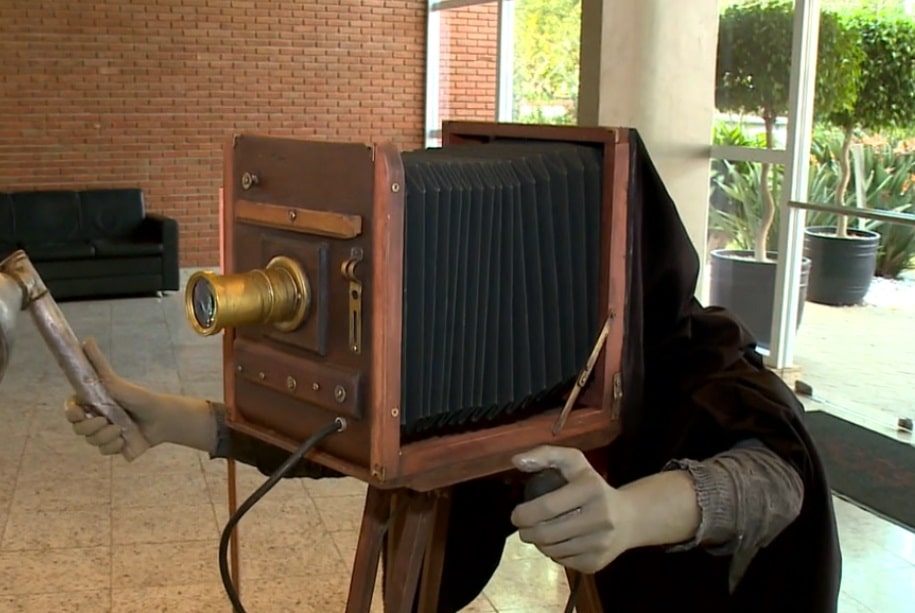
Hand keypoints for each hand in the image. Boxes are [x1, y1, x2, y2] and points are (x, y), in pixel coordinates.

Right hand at [64, 337, 215, 455]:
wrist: (162, 418)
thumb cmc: (138, 397)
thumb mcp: (115, 381)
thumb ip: (98, 363)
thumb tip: (86, 340)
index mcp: (91, 403)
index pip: (70, 411)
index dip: (72, 414)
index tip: (81, 411)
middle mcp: (94, 419)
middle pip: (78, 429)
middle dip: (92, 426)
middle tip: (108, 419)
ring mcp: (102, 434)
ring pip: (91, 441)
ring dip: (107, 435)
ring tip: (122, 429)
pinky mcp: (113, 447)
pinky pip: (104, 451)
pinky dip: (115, 446)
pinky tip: (126, 439)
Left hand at [510, 445, 635, 573]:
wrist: (629, 518)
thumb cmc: (593, 486)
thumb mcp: (573, 462)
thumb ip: (545, 455)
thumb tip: (516, 461)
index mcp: (591, 489)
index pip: (547, 506)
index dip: (524, 513)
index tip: (516, 514)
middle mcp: (600, 517)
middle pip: (546, 533)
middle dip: (526, 532)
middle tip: (523, 528)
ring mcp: (600, 543)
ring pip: (552, 550)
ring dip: (538, 544)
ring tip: (539, 533)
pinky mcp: (597, 562)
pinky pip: (562, 562)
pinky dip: (553, 554)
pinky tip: (556, 543)